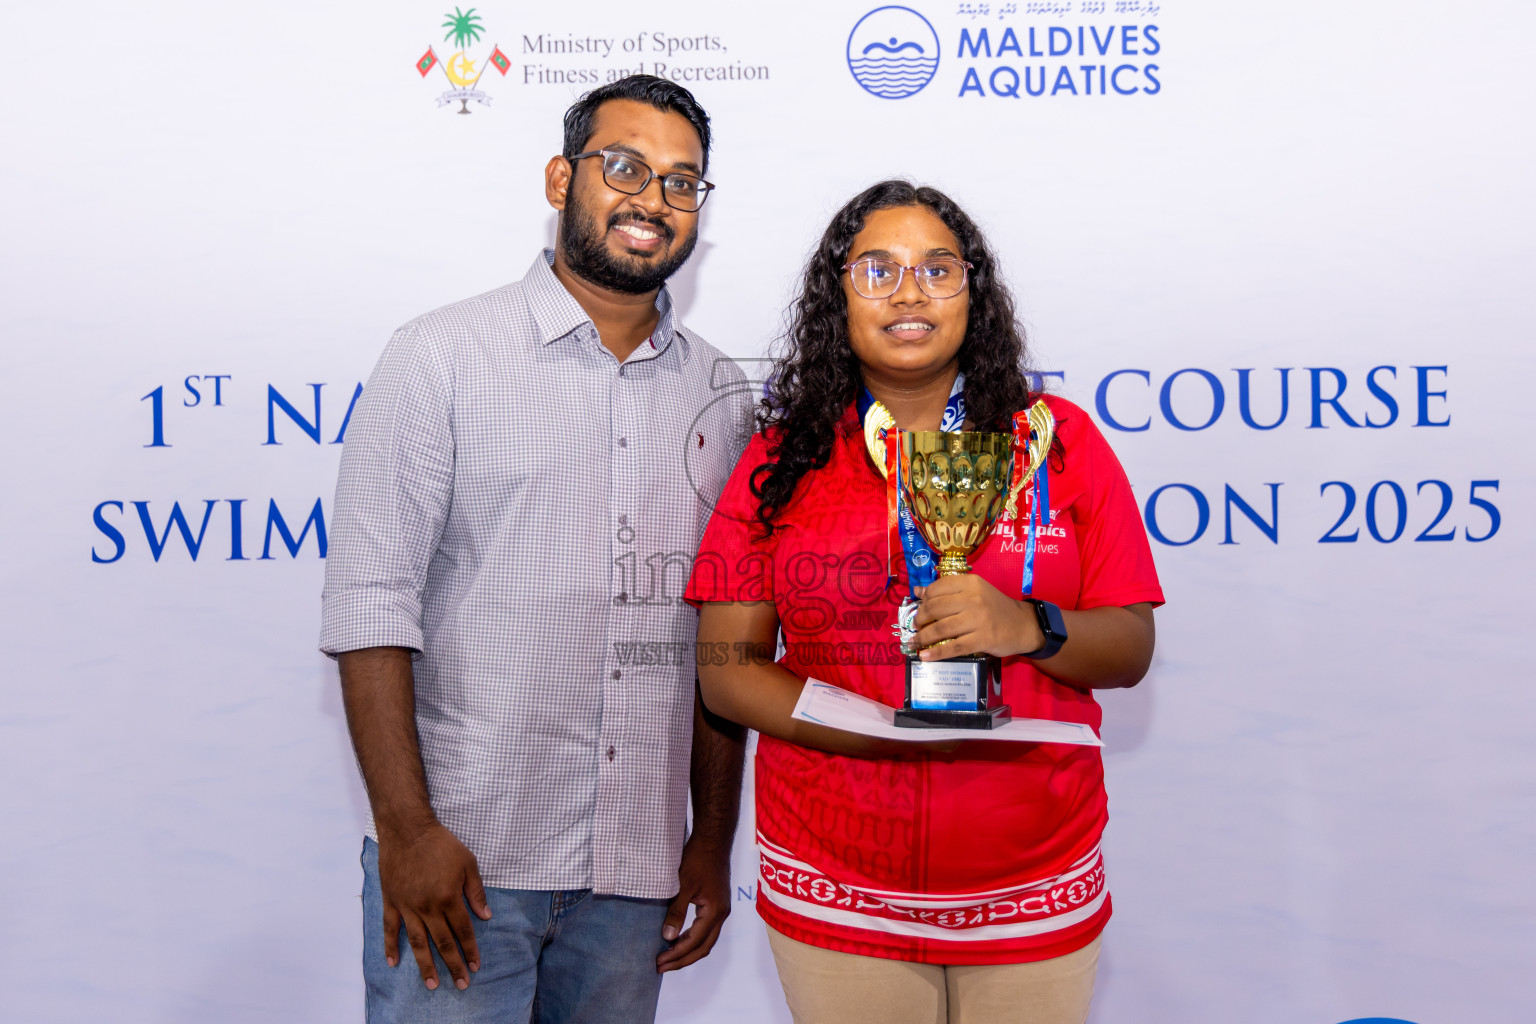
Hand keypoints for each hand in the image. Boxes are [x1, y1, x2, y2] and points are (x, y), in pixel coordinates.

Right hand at [377, 822, 492, 990]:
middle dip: (453, 965)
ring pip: (418, 943)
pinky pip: (391, 929)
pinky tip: (393, 963)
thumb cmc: (441, 844)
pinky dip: (390, 947)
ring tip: (431, 984)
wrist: (408, 830)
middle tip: (461, 984)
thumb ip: (476, 892)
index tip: (475, 965)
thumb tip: (486, 916)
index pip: (463, 931)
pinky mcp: (392, 902)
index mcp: (449, 898)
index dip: (470, 949)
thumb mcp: (468, 863)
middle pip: (443, 942)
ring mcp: (408, 906)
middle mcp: (428, 907)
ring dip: (425, 965)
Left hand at [656, 836, 731, 972]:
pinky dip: (693, 940)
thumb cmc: (698, 859)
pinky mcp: (717, 904)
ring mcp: (721, 910)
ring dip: (688, 951)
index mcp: (715, 911)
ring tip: (668, 958)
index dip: (676, 954)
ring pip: (706, 941)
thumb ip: (676, 912)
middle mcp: (722, 914)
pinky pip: (706, 930)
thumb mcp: (683, 885)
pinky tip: (679, 939)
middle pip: (703, 948)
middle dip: (682, 960)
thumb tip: (668, 937)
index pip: (694, 941)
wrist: (713, 840)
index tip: (659, 961)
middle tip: (661, 967)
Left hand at [912, 574, 1041, 659]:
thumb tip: (917, 591)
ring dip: (923, 637)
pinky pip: (954, 647)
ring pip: (942, 628)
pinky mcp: (982, 639)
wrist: (1023, 625)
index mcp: (971, 583)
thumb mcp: (975, 592)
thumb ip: (948, 590)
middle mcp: (974, 599)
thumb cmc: (995, 608)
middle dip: (920, 619)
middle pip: (936, 608)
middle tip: (916, 626)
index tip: (919, 609)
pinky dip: (936, 653)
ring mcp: (978, 620)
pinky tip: (925, 656)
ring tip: (914, 642)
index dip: (924, 600)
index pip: (938, 588)